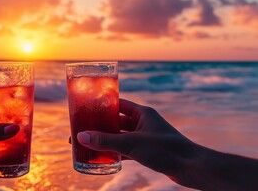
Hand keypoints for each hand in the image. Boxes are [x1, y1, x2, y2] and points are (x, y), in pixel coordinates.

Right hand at [76, 99, 197, 186]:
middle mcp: (144, 122)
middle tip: (83, 129)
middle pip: (117, 121)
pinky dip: (116, 152)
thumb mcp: (132, 143)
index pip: (118, 104)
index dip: (102, 106)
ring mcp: (146, 137)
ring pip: (121, 137)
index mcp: (142, 113)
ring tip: (89, 143)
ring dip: (107, 140)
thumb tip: (81, 137)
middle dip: (101, 126)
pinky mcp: (148, 151)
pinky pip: (127, 149)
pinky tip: (104, 157)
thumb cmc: (165, 149)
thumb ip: (106, 140)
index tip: (86, 109)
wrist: (191, 167)